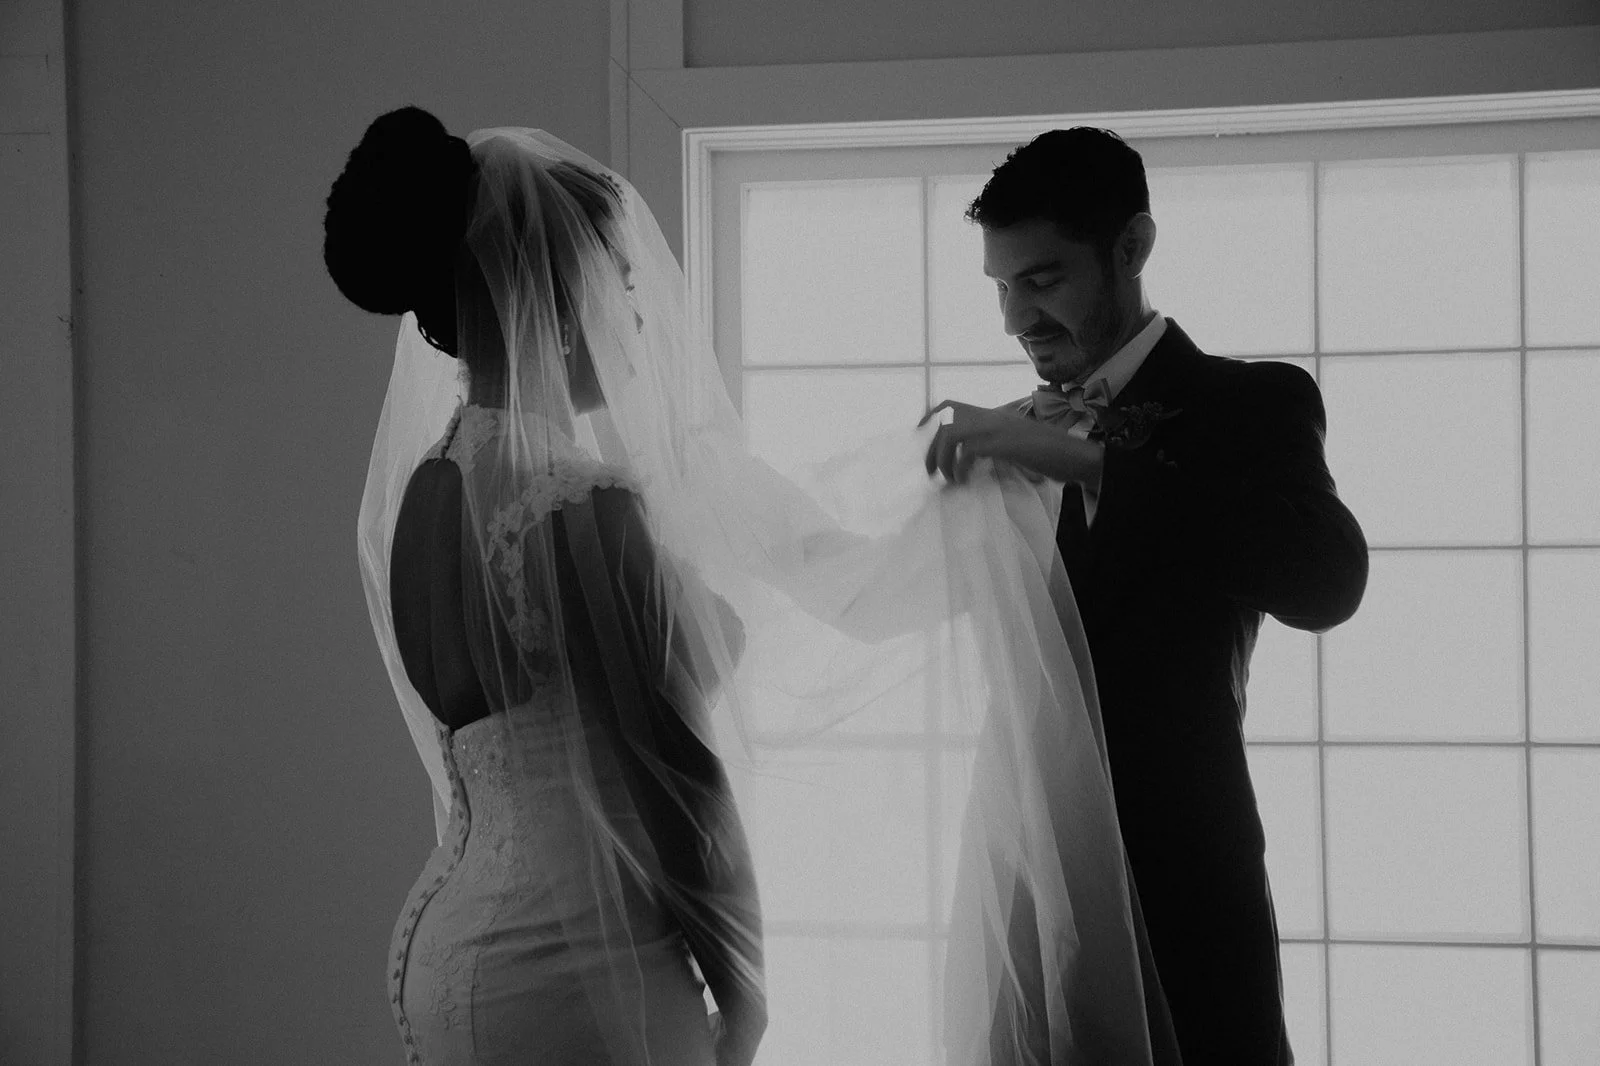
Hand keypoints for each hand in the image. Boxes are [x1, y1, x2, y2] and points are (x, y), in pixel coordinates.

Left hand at [919, 398, 1105, 489]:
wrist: (1077, 457)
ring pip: (951, 432)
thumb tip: (966, 461)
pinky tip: (965, 482)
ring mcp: (999, 428)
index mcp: (991, 416)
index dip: (927, 420)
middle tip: (932, 473)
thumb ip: (989, 447)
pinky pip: (970, 451)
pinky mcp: (1006, 443)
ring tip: (948, 480)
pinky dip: (961, 469)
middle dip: (930, 447)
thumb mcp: (1012, 446)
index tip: (920, 443)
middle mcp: (992, 417)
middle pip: (943, 418)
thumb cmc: (1047, 456)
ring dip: (943, 459)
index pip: (947, 404)